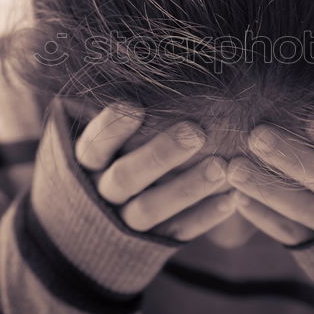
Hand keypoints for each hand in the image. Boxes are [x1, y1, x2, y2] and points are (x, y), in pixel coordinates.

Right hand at [66, 100, 235, 241]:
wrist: (80, 234)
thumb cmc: (100, 165)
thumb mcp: (93, 142)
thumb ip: (117, 118)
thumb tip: (150, 67)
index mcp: (83, 165)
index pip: (94, 147)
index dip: (112, 128)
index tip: (135, 106)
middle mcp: (99, 195)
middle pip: (125, 177)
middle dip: (160, 155)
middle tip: (195, 132)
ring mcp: (122, 225)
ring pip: (150, 209)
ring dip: (188, 188)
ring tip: (222, 167)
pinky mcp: (148, 246)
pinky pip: (177, 233)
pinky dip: (204, 217)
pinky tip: (233, 198)